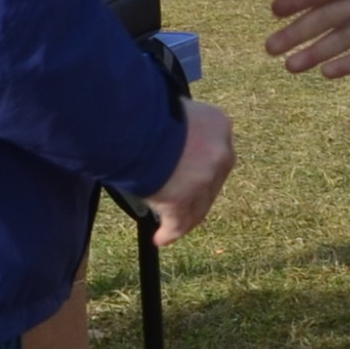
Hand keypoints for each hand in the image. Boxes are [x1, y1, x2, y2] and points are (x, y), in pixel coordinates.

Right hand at [142, 103, 237, 240]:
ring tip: (168, 228)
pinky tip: (160, 238)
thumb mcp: (173, 111)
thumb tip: (171, 145)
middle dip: (195, 197)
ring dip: (184, 219)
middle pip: (211, 183)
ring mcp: (204, 178)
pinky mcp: (183, 199)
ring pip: (198, 207)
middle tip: (180, 205)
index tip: (191, 178)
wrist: (129, 120)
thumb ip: (181, 129)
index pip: (216, 154)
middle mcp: (219, 151)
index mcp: (218, 124)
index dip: (202, 169)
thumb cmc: (143, 109)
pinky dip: (169, 232)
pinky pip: (178, 223)